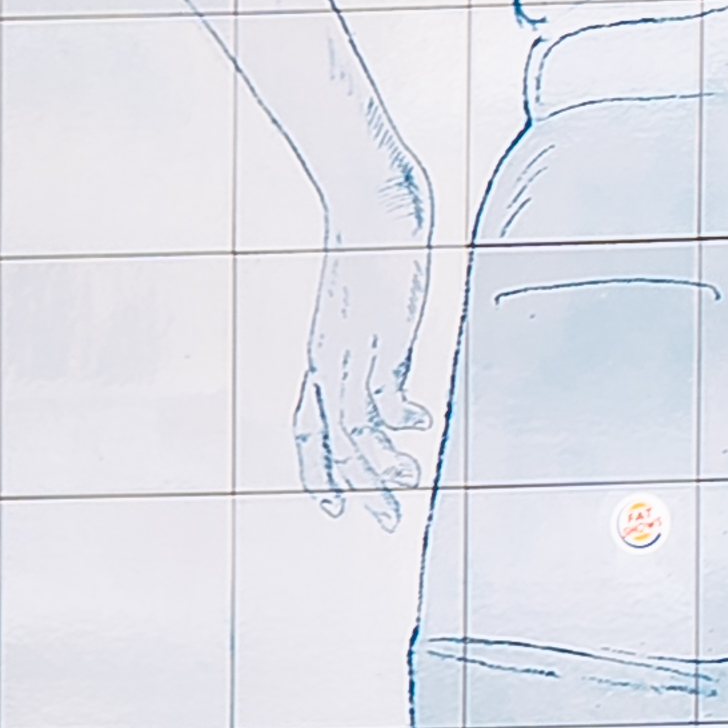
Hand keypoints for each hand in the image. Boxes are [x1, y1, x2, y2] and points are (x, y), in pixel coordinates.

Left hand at [299, 237, 438, 523]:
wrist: (371, 208)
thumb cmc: (375, 253)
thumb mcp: (377, 326)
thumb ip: (386, 366)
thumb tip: (404, 412)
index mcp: (320, 356)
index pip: (307, 427)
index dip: (317, 469)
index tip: (333, 503)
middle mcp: (326, 361)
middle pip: (327, 441)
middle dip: (352, 486)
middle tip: (379, 519)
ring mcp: (348, 353)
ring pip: (351, 431)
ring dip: (377, 469)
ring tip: (403, 492)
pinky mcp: (374, 342)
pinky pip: (378, 398)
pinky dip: (396, 422)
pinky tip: (420, 426)